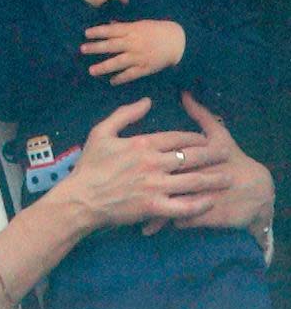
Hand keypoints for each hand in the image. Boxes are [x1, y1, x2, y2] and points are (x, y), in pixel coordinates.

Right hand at [53, 97, 232, 235]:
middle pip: (191, 157)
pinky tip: (210, 200)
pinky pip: (183, 206)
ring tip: (228, 177)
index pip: (177, 137)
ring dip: (213, 178)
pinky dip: (199, 203)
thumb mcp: (101, 132)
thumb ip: (125, 114)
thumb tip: (148, 101)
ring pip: (192, 181)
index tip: (205, 139)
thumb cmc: (89, 166)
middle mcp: (153, 163)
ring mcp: (155, 186)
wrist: (81, 199)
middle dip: (212, 155)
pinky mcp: (153, 207)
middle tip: (226, 154)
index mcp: (143, 144)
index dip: (195, 138)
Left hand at [81, 20, 185, 84]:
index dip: (98, 31)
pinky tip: (111, 81)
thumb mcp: (142, 24)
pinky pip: (130, 75)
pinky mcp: (145, 68)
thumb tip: (110, 25)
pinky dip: (120, 78)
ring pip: (118, 62)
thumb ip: (125, 26)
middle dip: (96, 48)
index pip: (112, 30)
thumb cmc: (159, 31)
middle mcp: (134, 43)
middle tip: (83, 50)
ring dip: (104, 67)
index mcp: (133, 30)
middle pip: (111, 46)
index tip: (86, 33)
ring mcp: (139, 57)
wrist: (179, 42)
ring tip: (91, 70)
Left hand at [143, 93, 274, 252]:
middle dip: (140, 183)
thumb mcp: (221, 135)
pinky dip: (162, 223)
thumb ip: (201, 116)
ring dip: (146, 207)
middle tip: (119, 186)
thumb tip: (185, 95)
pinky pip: (179, 220)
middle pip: (162, 177)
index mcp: (197, 151)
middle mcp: (197, 172)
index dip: (144, 156)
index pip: (167, 151)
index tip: (129, 161)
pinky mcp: (206, 216)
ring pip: (166, 201)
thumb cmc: (233, 159)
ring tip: (128, 210)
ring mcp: (201, 195)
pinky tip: (146, 225)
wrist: (257, 189)